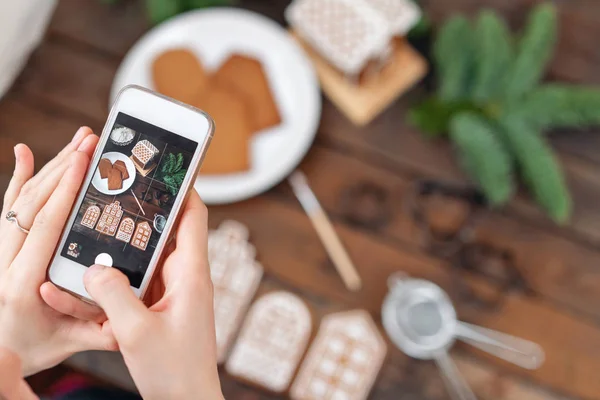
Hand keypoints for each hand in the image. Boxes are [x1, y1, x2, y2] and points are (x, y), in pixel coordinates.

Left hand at [0, 127, 115, 375]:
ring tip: (77, 141)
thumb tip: (128, 319)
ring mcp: (0, 250)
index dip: (66, 192)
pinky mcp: (3, 243)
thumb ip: (98, 333)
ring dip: (50, 167)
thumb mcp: (69, 343)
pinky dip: (18, 178)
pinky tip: (25, 153)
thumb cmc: (35, 345)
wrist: (0, 348)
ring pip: (22, 200)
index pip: (45, 227)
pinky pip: (9, 206)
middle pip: (33, 204)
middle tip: (89, 141)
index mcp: (23, 283)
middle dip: (63, 168)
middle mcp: (5, 261)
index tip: (84, 162)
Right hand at [84, 191, 223, 399]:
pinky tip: (77, 286)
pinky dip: (110, 284)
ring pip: (141, 262)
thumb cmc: (175, 371)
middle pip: (161, 234)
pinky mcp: (157, 308)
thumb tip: (93, 267)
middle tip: (109, 196)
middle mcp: (183, 278)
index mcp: (191, 275)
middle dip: (135, 217)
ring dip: (115, 255)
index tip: (164, 168)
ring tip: (81, 244)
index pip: (193, 218)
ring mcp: (170, 293)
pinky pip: (133, 286)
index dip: (183, 189)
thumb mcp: (136, 332)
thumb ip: (112, 295)